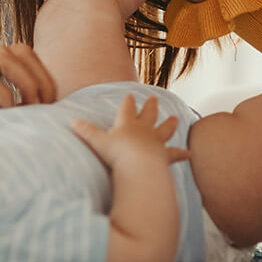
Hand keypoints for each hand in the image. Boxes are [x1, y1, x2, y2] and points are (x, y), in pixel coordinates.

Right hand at [0, 44, 56, 116]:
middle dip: (39, 75)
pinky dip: (4, 95)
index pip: (16, 53)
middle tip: (46, 104)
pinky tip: (7, 114)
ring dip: (26, 81)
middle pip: (16, 48)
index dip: (38, 72)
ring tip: (30, 107)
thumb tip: (33, 116)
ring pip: (4, 54)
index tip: (47, 100)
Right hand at [70, 95, 189, 169]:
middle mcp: (143, 130)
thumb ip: (86, 131)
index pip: (127, 109)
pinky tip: (190, 153)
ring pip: (164, 129)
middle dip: (150, 106)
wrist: (137, 166)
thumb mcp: (97, 141)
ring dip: (169, 123)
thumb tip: (71, 121)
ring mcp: (156, 142)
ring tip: (175, 117)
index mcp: (127, 124)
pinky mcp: (165, 156)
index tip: (131, 94)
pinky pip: (175, 154)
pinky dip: (182, 154)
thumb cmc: (117, 154)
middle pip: (148, 114)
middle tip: (154, 98)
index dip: (128, 102)